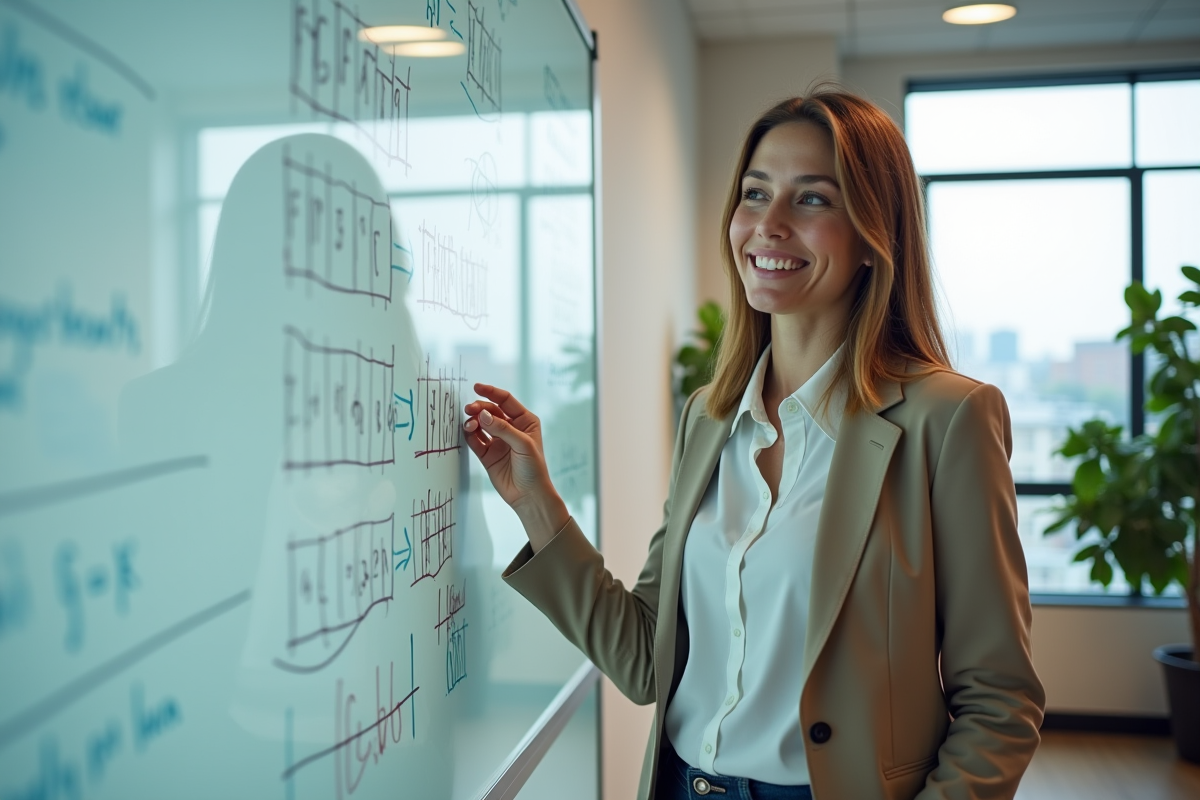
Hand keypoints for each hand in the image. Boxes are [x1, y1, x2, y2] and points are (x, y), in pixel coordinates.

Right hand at [463, 383, 568, 550]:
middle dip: (479, 408)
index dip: (491, 392)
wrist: (529, 496)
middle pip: (490, 410)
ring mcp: (498, 441)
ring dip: (473, 420)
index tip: (477, 387)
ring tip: (470, 423)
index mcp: (525, 421)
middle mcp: (510, 428)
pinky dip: (469, 434)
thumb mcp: (523, 444)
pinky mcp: (487, 454)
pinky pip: (475, 439)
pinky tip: (468, 431)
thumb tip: (482, 415)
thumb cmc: (534, 469)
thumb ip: (502, 428)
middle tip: (470, 410)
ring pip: (481, 424)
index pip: (506, 401)